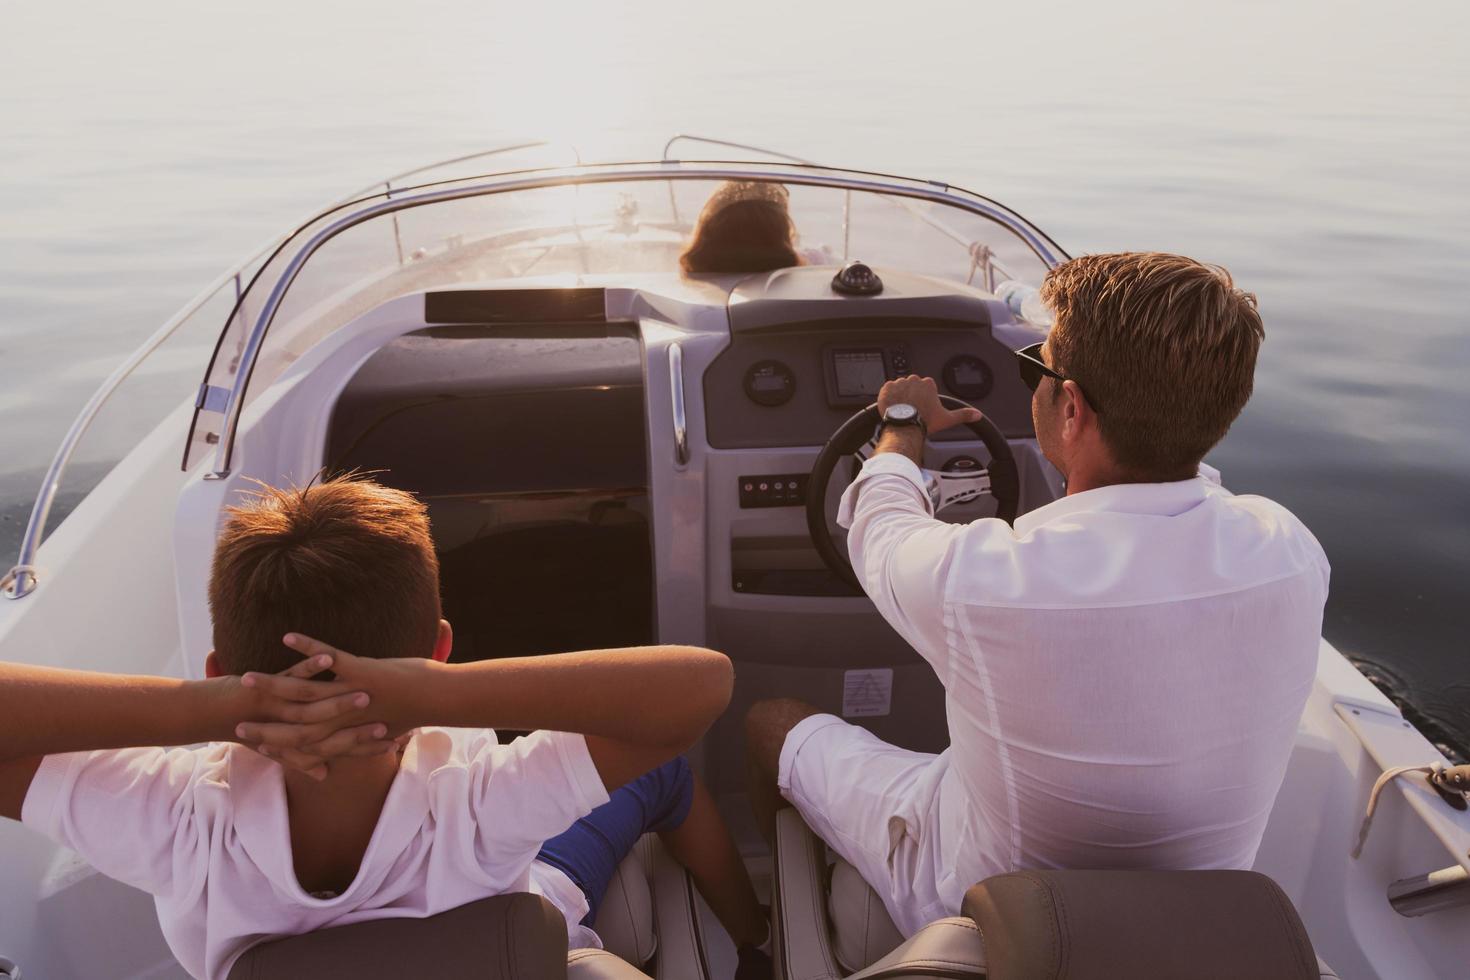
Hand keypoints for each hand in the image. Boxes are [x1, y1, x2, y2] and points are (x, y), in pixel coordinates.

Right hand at [234, 635, 436, 772]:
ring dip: (273, 684)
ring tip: (245, 678)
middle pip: (294, 723)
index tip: (248, 744)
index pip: (302, 745)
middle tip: (234, 720)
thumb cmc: (413, 712)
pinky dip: (308, 647)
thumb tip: (340, 761)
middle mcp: (343, 718)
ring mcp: (350, 693)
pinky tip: (286, 637)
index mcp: (346, 733)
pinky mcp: (362, 670)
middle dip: (262, 723)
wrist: (441, 697)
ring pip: (304, 691)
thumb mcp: (379, 731)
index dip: (274, 745)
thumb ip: (354, 744)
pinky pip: (329, 657)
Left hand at [877, 375, 981, 433]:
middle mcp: (913, 380)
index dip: (923, 398)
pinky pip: (887, 390)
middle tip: (912, 410)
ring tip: (902, 410)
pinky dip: (889, 397)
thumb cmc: (925, 422)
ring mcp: (899, 383)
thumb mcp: (947, 419)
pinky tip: (893, 407)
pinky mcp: (887, 388)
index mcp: (928, 384)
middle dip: (911, 396)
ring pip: (900, 388)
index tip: (922, 407)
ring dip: (900, 396)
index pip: (925, 387)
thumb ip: (963, 414)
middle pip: (912, 386)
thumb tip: (977, 414)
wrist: (905, 426)